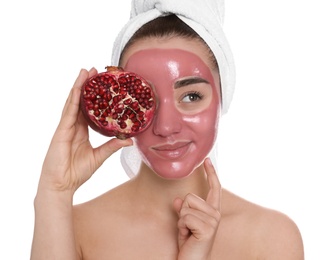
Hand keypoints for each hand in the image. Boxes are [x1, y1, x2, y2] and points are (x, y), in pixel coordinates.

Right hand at [38, 68, 131, 193]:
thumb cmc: (77, 172)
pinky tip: (77, 87)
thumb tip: (129, 140)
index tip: (102, 84)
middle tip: (95, 70)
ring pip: (73, 102)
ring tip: (85, 71)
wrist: (62, 185)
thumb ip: (112, 146)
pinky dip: (73, 98)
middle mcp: (73, 126)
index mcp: (81, 130)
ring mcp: (65, 127)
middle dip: (86, 85)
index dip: (94, 96)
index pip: (88, 109)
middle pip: (80, 101)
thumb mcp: (99, 156)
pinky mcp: (61, 131)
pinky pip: (68, 112)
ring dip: (79, 86)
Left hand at [173, 158, 220, 259]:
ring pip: (186, 207)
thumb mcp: (184, 224)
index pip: (214, 188)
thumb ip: (184, 210)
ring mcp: (213, 221)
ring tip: (188, 233)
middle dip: (183, 212)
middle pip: (190, 197)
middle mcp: (216, 214)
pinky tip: (188, 237)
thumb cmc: (189, 244)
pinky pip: (185, 217)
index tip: (207, 160)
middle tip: (188, 228)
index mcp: (212, 211)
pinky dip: (182, 228)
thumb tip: (178, 200)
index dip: (211, 173)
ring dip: (182, 221)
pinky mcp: (208, 228)